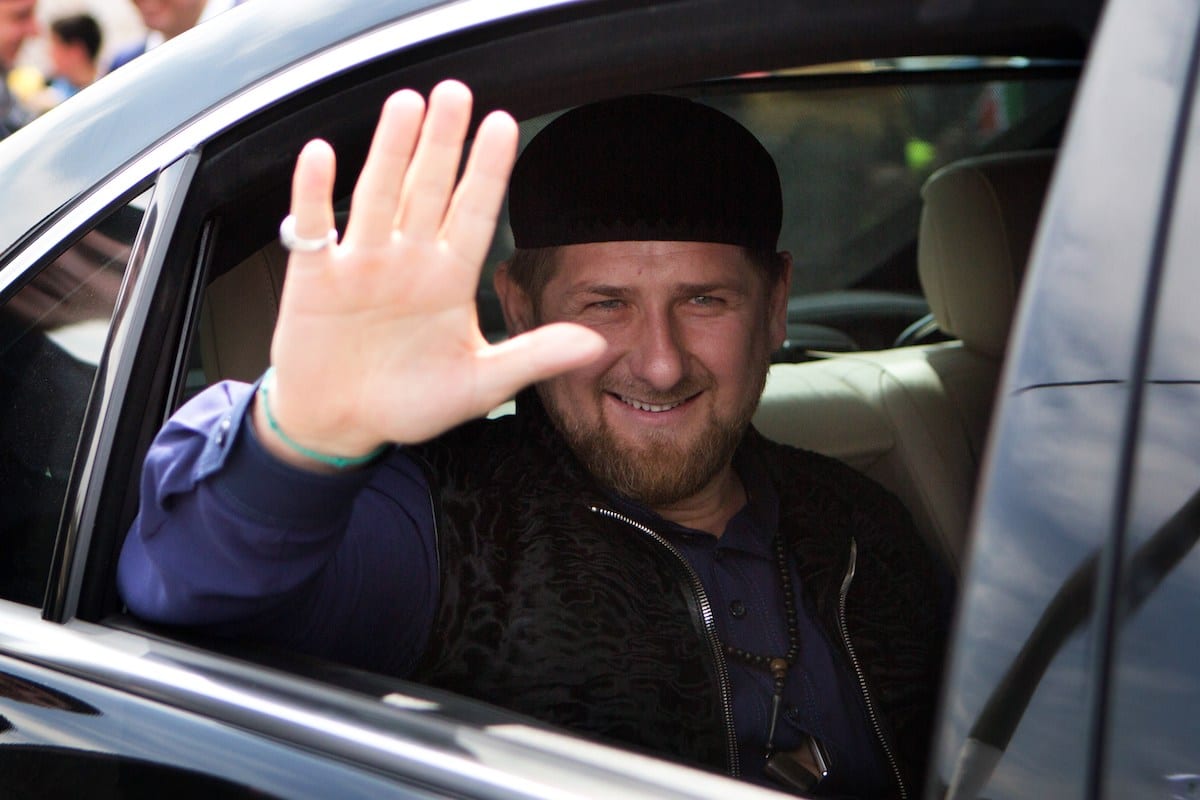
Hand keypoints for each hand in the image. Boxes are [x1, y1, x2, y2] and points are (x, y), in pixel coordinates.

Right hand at [257, 80, 604, 468]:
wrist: (339, 424)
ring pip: (379, 195)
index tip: (504, 126)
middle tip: (457, 93)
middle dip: (443, 144)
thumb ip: (533, 357)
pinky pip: (315, 227)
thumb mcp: (479, 385)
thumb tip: (596, 344)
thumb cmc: (408, 404)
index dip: (487, 172)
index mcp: (448, 280)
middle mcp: (408, 261)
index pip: (474, 214)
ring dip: (390, 152)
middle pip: (428, 190)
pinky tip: (322, 155)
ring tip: (406, 106)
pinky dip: (314, 192)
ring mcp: (361, 263)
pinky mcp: (315, 277)